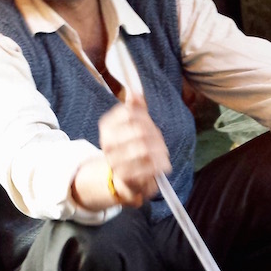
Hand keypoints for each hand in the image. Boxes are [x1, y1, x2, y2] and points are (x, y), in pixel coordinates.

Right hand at [99, 89, 170, 204]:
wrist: (124, 177)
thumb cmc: (131, 146)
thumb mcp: (133, 125)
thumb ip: (136, 109)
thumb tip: (135, 92)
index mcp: (107, 126)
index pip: (129, 113)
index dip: (145, 118)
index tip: (150, 124)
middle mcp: (107, 143)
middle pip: (139, 131)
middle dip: (155, 136)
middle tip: (161, 142)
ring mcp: (114, 161)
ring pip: (144, 150)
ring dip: (159, 151)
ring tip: (163, 153)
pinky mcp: (124, 176)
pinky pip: (147, 168)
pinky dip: (159, 165)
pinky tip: (162, 164)